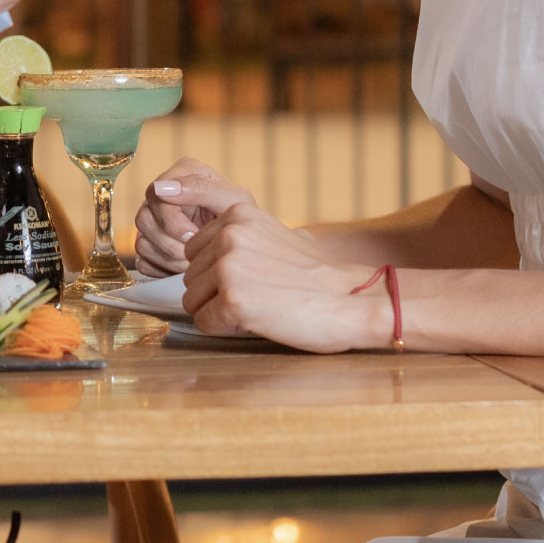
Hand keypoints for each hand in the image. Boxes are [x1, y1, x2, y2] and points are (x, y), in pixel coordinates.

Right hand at [133, 156, 237, 274]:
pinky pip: (142, 262)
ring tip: (194, 259)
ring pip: (142, 243)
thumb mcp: (234, 200)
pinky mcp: (149, 245)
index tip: (193, 235)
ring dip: (170, 258)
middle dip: (171, 243)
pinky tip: (184, 266)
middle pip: (144, 220)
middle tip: (195, 252)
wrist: (244, 250)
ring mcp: (152, 220)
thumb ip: (202, 188)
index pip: (156, 194)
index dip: (172, 220)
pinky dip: (164, 269)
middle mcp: (161, 194)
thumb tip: (161, 187)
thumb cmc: (242, 222)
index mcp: (182, 173)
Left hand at [180, 186, 389, 353]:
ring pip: (193, 300)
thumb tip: (202, 245)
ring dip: (219, 311)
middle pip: (190, 276)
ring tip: (259, 307)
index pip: (194, 250)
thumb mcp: (275, 235)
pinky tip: (258, 321)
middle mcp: (229, 235)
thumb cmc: (317, 276)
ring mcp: (228, 267)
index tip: (252, 277)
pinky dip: (225, 328)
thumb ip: (240, 236)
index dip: (217, 272)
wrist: (353, 300)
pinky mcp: (232, 300)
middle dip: (216, 293)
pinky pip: (205, 322)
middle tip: (258, 295)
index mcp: (238, 214)